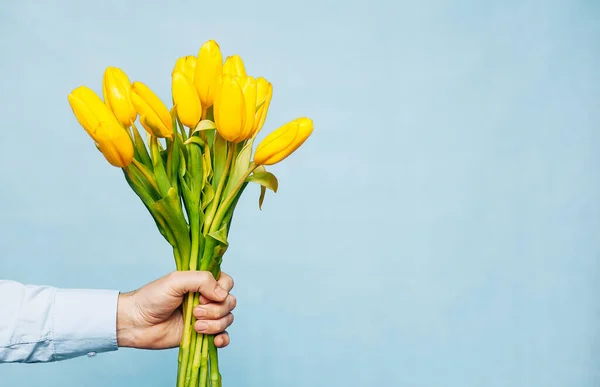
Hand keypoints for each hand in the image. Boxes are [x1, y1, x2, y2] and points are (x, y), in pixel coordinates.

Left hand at [116, 271, 235, 349]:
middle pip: (230, 302)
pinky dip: (223, 339)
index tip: (204, 295)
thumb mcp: (176, 280)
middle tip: (194, 312)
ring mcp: (206, 317)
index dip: (222, 290)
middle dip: (216, 310)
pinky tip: (214, 340)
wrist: (136, 323)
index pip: (227, 282)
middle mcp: (207, 299)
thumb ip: (202, 280)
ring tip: (195, 326)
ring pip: (227, 319)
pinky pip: (224, 337)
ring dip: (215, 324)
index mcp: (202, 283)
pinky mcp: (202, 335)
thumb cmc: (152, 297)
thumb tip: (223, 295)